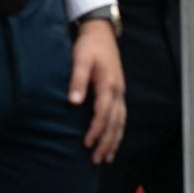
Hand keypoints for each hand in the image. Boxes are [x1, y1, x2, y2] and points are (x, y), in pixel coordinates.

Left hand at [70, 20, 126, 162]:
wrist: (100, 33)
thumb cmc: (88, 46)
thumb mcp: (79, 59)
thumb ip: (76, 80)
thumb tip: (73, 102)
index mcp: (108, 85)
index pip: (103, 113)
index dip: (95, 129)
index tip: (86, 143)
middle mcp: (118, 92)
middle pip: (114, 123)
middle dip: (106, 142)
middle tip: (96, 160)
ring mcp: (120, 93)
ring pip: (120, 123)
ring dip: (113, 141)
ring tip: (105, 158)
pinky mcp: (118, 93)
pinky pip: (120, 118)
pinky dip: (117, 132)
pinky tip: (111, 142)